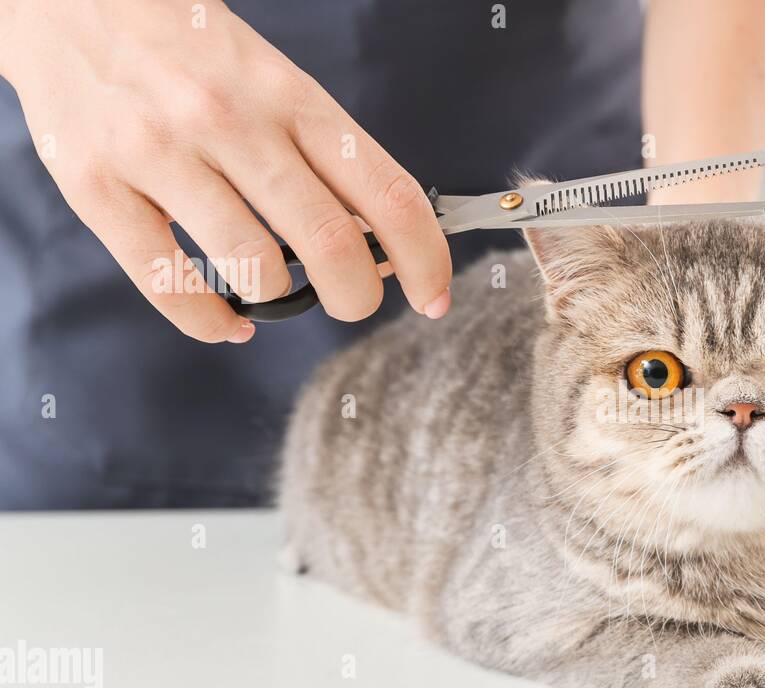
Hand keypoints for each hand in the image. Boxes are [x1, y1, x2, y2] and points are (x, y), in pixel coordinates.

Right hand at [0, 0, 451, 342]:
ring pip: (253, 270)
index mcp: (291, 96)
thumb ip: (326, 159)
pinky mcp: (96, 185)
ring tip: (273, 289)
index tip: (434, 295)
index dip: (425, 258)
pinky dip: (211, 324)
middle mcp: (230, 122)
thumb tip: (383, 246)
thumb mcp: (276, 84)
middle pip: (329, 243)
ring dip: (278, 301)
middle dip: (358, 296)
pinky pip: (168, 287)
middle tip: (354, 301)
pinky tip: (229, 321)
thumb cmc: (193, 53)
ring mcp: (159, 152)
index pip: (387, 192)